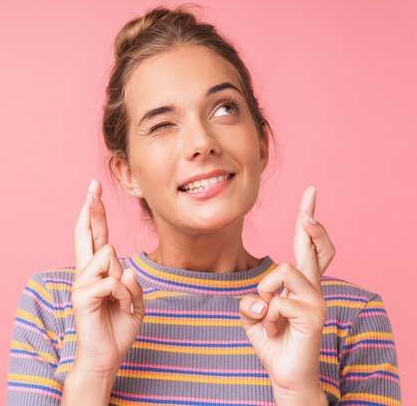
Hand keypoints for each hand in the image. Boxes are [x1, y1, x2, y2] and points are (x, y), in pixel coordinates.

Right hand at [71, 179, 144, 377]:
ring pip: (107, 257)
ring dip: (123, 281)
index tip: (94, 190)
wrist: (106, 358)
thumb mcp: (135, 304)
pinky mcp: (82, 298)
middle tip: (93, 187)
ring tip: (122, 303)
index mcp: (98, 272)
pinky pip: (111, 282)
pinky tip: (120, 308)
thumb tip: (126, 271)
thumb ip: (132, 285)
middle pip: (85, 234)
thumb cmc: (117, 329)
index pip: (96, 236)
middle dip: (91, 209)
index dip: (95, 213)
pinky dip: (124, 296)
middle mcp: (86, 273)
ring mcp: (81, 284)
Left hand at [239, 187, 332, 402]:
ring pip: (284, 270)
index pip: (306, 246)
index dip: (309, 221)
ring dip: (266, 292)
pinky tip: (274, 330)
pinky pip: (277, 301)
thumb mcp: (252, 313)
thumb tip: (260, 298)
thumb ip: (252, 299)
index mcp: (299, 284)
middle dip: (311, 221)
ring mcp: (316, 301)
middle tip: (310, 203)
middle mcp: (312, 288)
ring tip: (269, 316)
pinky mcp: (313, 316)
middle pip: (314, 247)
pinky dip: (266, 316)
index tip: (311, 194)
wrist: (284, 373)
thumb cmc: (271, 339)